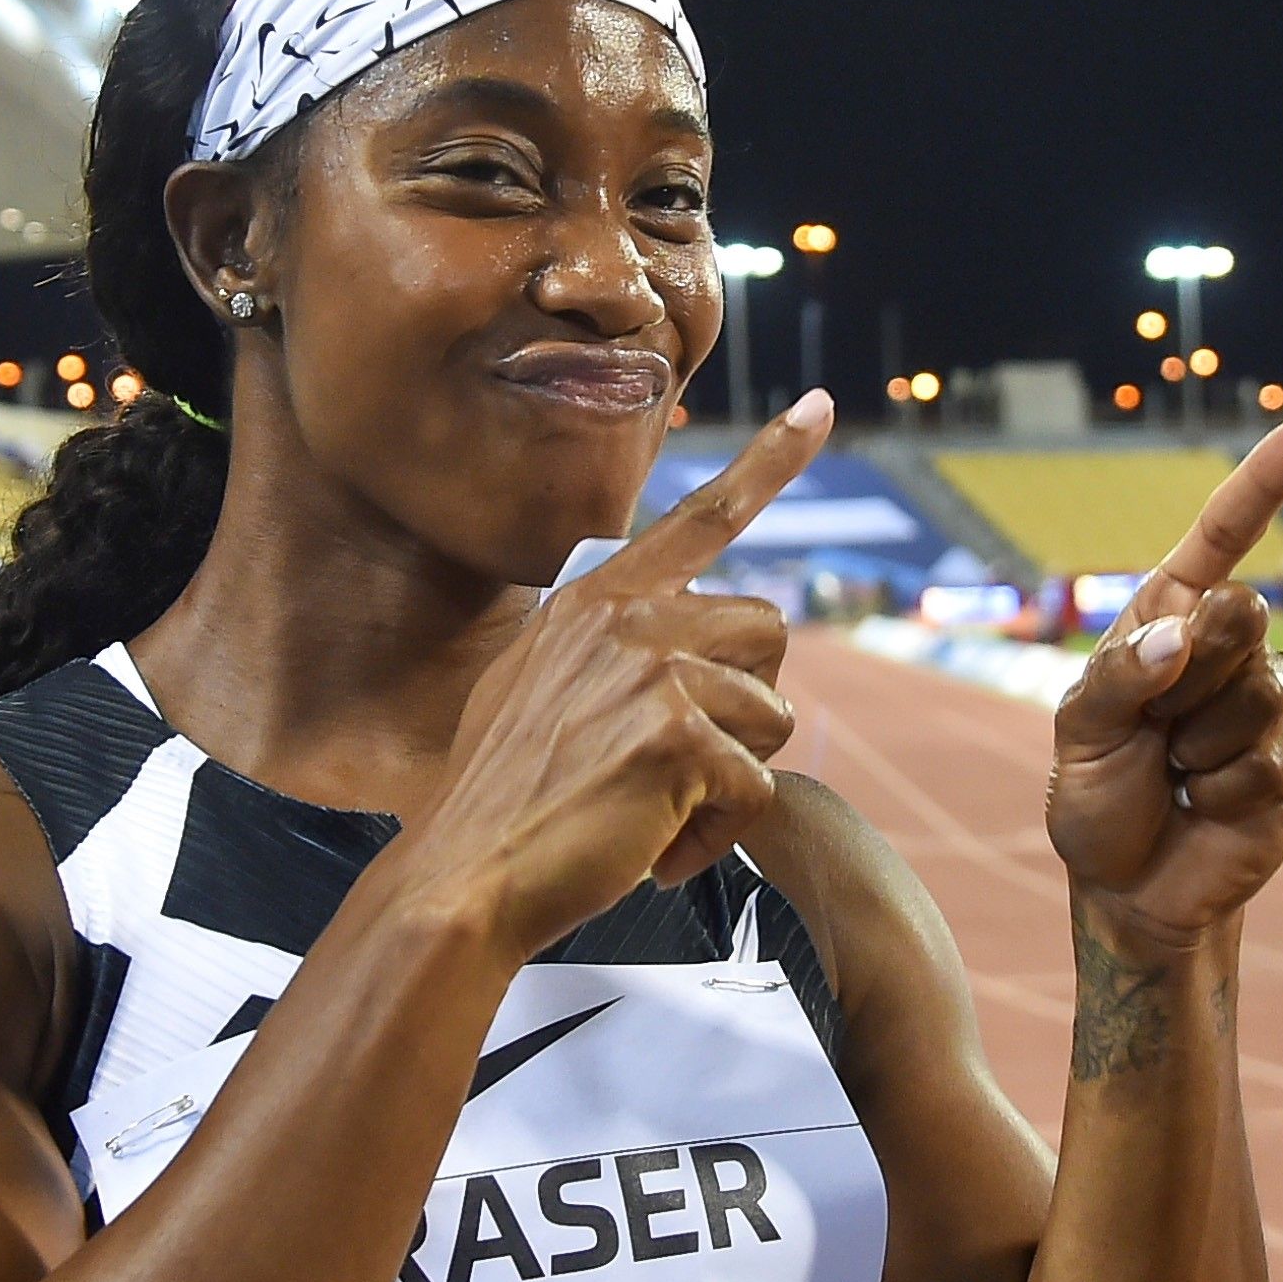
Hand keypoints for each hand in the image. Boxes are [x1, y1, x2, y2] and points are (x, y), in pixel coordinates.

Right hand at [399, 391, 832, 959]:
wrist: (462, 873)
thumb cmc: (497, 799)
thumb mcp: (529, 686)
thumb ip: (599, 650)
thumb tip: (663, 659)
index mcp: (595, 600)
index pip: (699, 518)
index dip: (769, 463)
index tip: (820, 408)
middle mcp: (629, 620)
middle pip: (768, 629)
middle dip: (749, 702)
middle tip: (685, 762)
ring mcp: (654, 673)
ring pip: (771, 715)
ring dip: (732, 779)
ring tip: (655, 812)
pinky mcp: (679, 739)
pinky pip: (754, 788)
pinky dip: (714, 836)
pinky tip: (653, 849)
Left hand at [1045, 412, 1282, 954]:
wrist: (1131, 886)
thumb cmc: (1096, 798)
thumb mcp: (1076, 734)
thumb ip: (1116, 678)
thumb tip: (1179, 636)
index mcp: (1172, 614)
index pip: (1228, 532)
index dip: (1270, 477)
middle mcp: (1233, 645)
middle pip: (1244, 613)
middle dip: (1188, 678)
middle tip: (1156, 732)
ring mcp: (1280, 697)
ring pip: (1262, 695)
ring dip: (1202, 749)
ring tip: (1181, 775)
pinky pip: (1281, 756)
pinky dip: (1231, 790)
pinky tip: (1212, 804)